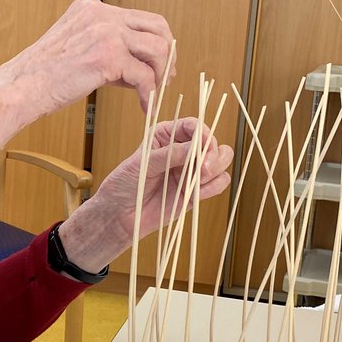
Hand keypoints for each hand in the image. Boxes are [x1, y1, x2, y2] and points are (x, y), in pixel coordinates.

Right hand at [0, 0, 174, 162]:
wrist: (20, 88)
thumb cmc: (42, 76)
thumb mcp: (77, 48)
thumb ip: (107, 47)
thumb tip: (140, 64)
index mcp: (91, 8)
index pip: (141, 18)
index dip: (157, 42)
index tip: (158, 65)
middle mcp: (100, 14)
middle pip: (158, 27)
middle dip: (168, 55)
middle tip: (165, 78)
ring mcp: (105, 32)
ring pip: (158, 49)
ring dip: (160, 75)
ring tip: (154, 94)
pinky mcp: (107, 56)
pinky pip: (144, 76)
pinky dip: (149, 94)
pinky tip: (143, 107)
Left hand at [57, 118, 233, 272]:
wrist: (120, 215)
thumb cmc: (124, 184)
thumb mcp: (142, 164)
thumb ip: (170, 155)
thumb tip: (195, 147)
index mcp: (167, 135)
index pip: (193, 126)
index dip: (203, 134)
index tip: (203, 146)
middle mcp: (182, 150)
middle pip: (212, 143)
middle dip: (213, 154)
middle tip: (202, 169)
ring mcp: (190, 170)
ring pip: (221, 162)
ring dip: (215, 170)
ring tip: (198, 181)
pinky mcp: (196, 190)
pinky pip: (218, 184)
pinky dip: (214, 186)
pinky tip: (198, 193)